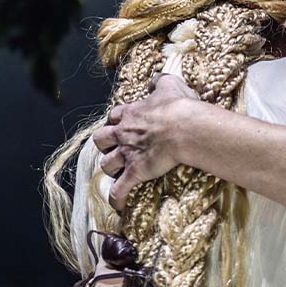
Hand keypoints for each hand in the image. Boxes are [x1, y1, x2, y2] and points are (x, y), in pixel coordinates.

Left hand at [93, 74, 199, 212]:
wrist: (184, 128)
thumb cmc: (179, 107)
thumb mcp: (170, 85)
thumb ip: (160, 82)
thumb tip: (155, 82)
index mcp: (130, 113)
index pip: (114, 117)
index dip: (116, 122)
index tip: (122, 125)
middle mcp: (123, 134)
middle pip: (101, 140)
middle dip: (105, 145)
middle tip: (115, 148)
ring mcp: (127, 154)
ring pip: (106, 164)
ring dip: (111, 169)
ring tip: (118, 174)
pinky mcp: (135, 172)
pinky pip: (119, 190)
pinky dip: (117, 198)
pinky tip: (118, 205)